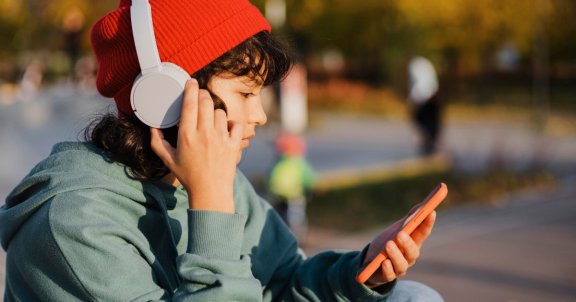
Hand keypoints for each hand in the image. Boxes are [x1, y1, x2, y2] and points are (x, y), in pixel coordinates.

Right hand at [150, 79, 242, 212]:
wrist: (211, 192)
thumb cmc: (189, 176)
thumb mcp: (168, 160)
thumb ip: (157, 142)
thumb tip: (152, 127)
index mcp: (187, 136)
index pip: (190, 104)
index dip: (191, 89)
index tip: (191, 82)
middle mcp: (204, 134)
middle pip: (206, 102)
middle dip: (203, 95)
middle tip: (200, 96)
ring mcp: (221, 139)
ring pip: (220, 112)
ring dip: (215, 111)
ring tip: (210, 118)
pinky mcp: (234, 144)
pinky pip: (236, 124)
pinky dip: (232, 123)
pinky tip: (226, 127)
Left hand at [362, 209, 435, 286]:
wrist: (372, 264)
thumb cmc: (388, 244)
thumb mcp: (396, 230)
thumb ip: (408, 219)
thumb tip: (420, 205)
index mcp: (413, 243)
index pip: (423, 233)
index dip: (428, 223)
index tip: (431, 212)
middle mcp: (409, 257)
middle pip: (413, 251)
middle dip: (407, 243)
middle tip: (400, 234)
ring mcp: (399, 267)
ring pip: (401, 264)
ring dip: (395, 255)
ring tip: (388, 245)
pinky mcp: (387, 276)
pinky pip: (389, 275)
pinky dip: (387, 269)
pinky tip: (384, 262)